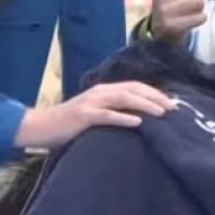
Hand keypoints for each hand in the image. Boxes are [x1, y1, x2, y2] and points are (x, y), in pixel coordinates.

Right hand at [15, 81, 175, 148]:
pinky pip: (107, 115)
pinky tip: (138, 123)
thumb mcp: (95, 114)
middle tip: (173, 108)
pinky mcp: (84, 116)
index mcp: (104, 91)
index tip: (173, 103)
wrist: (40, 127)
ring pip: (123, 99)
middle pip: (133, 89)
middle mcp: (100, 92)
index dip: (154, 93)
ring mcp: (91, 103)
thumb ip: (113, 111)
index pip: (135, 87)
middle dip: (155, 97)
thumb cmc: (69, 125)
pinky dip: (123, 118)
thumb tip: (139, 119)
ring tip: (161, 113)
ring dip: (145, 105)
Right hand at [150, 0, 205, 42]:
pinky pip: (200, 17)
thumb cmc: (168, 0)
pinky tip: (187, 22)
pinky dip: (198, 21)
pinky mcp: (172, 26)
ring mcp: (165, 11)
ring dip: (198, 9)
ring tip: (185, 13)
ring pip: (200, 2)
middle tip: (184, 4)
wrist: (160, 31)